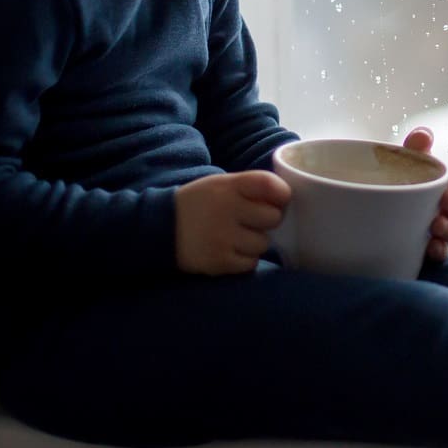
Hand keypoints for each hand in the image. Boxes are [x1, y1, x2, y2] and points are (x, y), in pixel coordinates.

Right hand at [174, 170, 290, 274]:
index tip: (277, 200)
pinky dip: (245, 259)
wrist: (160, 229)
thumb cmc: (199, 204)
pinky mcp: (218, 261)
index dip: (281, 194)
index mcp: (228, 186)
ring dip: (255, 242)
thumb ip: (251, 187)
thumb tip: (287, 199)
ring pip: (263, 243)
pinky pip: (251, 263)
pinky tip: (230, 251)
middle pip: (273, 217)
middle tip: (251, 221)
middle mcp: (226, 209)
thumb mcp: (220, 184)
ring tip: (236, 237)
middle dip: (267, 221)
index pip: (270, 184)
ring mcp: (223, 237)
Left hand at [402, 127, 447, 261]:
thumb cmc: (397, 185)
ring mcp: (438, 229)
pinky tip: (430, 248)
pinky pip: (441, 253)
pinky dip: (439, 250)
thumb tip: (423, 134)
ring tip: (436, 225)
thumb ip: (415, 148)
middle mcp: (445, 207)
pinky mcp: (427, 249)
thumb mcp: (404, 163)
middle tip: (445, 199)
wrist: (369, 216)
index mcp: (443, 185)